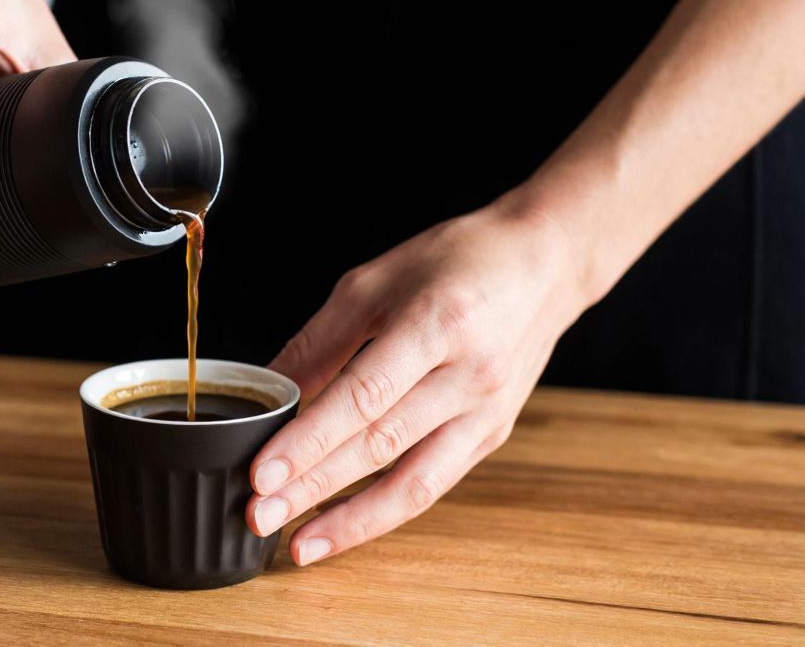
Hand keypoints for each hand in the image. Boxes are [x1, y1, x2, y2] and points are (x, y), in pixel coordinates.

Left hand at [246, 199, 589, 564]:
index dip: (310, 440)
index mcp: (436, 324)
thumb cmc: (455, 260)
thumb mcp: (375, 281)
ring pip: (412, 482)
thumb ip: (319, 340)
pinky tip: (341, 525)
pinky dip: (383, 510)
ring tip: (297, 543)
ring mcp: (486, 412)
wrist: (545, 263)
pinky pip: (432, 483)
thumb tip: (266, 389)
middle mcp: (469, 375)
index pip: (364, 396)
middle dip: (314, 486)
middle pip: (381, 445)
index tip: (263, 472)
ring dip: (351, 519)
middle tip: (259, 515)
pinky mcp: (492, 435)